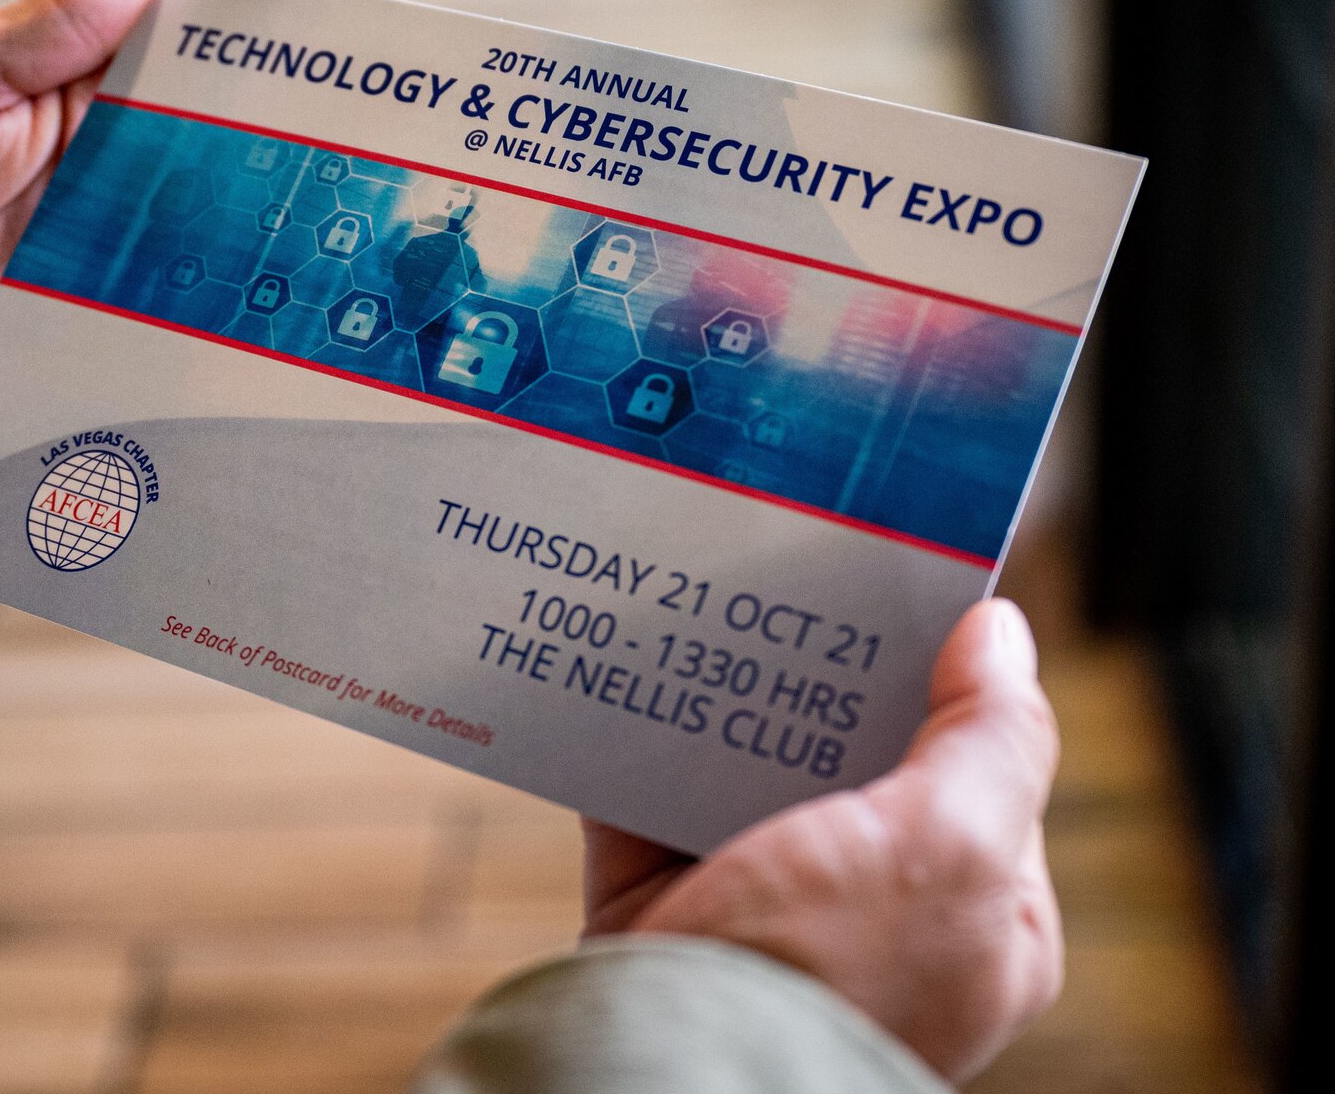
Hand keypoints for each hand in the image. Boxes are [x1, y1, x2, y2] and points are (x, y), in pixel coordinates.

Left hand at [0, 0, 387, 321]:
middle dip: (332, 92)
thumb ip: (50, 25)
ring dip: (309, 198)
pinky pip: (194, 290)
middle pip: (245, 110)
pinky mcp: (117, 303)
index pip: (204, 17)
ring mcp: (126, 228)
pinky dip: (250, 289)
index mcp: (90, 72)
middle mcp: (123, 147)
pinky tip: (308, 292)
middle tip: (416, 83)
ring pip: (237, 203)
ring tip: (394, 186)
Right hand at [583, 599, 1062, 1081]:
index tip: (898, 593)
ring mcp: (762, 909)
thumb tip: (1002, 630)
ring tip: (703, 602)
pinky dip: (631, 736)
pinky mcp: (661, 901)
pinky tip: (622, 664)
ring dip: (720, 697)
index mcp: (973, 921)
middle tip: (794, 579)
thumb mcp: (950, 850)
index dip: (943, 682)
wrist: (667, 1067)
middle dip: (819, 680)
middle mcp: (869, 915)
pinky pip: (644, 796)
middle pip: (851, 762)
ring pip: (745, 770)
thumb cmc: (827, 977)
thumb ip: (991, 737)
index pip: (978, 774)